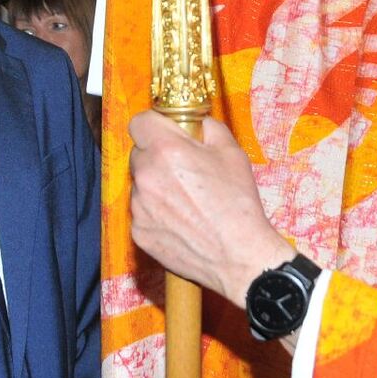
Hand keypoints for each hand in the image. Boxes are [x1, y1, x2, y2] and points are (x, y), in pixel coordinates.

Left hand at [127, 111, 294, 307]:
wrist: (237, 255)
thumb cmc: (238, 203)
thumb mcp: (232, 153)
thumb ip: (209, 128)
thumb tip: (198, 122)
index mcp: (165, 150)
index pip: (139, 122)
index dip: (154, 124)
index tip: (166, 132)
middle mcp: (146, 176)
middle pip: (139, 154)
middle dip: (156, 156)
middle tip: (182, 168)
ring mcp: (138, 206)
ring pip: (140, 184)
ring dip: (155, 186)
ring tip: (185, 200)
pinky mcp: (138, 232)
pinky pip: (142, 212)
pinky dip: (156, 213)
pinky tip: (181, 221)